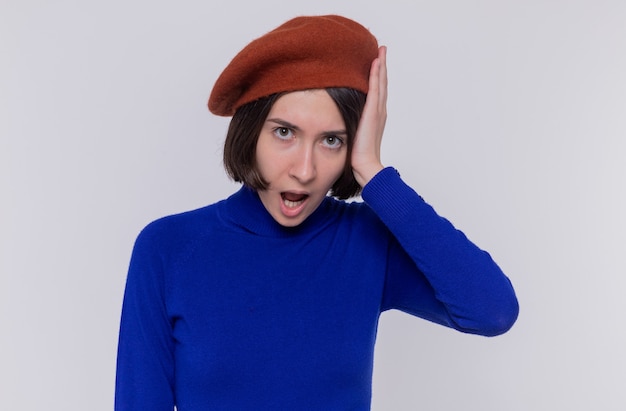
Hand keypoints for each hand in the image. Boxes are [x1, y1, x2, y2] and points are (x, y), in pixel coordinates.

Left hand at [351, 45, 387, 186]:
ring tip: (381, 51)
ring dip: (381, 66)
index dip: (376, 77)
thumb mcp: (350, 135)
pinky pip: (375, 89)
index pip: (376, 92)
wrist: (364, 166)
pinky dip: (377, 75)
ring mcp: (377, 111)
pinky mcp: (373, 113)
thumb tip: (336, 121)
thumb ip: (347, 125)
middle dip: (381, 67)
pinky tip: (376, 62)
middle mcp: (379, 111)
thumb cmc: (356, 156)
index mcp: (374, 117)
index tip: (375, 63)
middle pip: (381, 84)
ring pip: (380, 83)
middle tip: (381, 50)